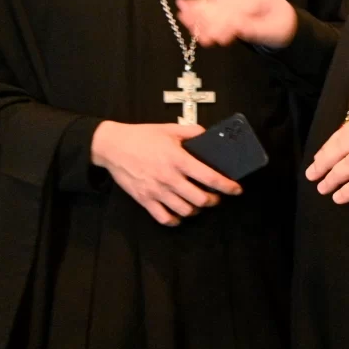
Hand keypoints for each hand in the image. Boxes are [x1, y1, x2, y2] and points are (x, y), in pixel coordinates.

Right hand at [91, 121, 242, 225]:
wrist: (112, 147)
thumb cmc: (142, 136)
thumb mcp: (169, 129)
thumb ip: (192, 132)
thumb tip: (208, 135)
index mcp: (179, 160)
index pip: (210, 177)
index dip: (227, 186)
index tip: (237, 189)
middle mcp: (170, 178)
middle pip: (200, 199)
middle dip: (214, 200)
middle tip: (216, 197)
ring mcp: (157, 191)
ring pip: (185, 210)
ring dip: (196, 209)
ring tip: (199, 204)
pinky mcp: (144, 200)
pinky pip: (164, 218)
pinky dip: (175, 220)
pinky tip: (180, 214)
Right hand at [176, 0, 296, 48]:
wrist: (287, 23)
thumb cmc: (282, 28)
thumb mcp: (272, 31)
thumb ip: (253, 29)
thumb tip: (235, 28)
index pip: (236, 11)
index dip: (222, 24)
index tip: (210, 38)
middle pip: (223, 4)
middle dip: (205, 18)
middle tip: (190, 28)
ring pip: (216, 3)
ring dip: (199, 12)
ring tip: (182, 17)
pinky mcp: (232, 1)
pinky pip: (215, 4)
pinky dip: (201, 8)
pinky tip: (184, 6)